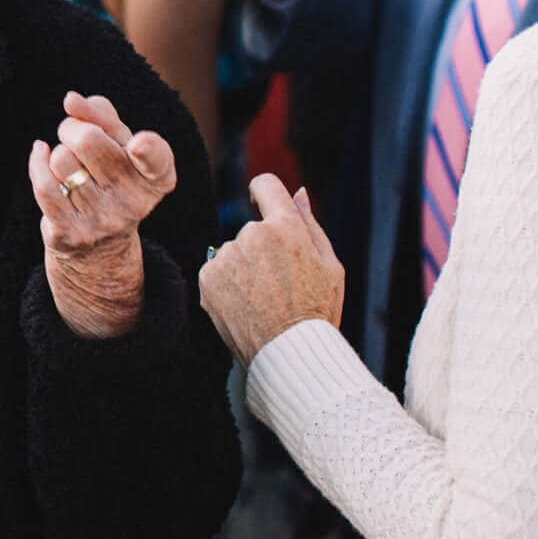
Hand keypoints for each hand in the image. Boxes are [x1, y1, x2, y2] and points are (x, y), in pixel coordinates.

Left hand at [28, 91, 179, 338]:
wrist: (99, 247)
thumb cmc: (110, 179)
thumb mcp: (118, 146)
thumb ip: (102, 116)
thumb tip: (72, 100)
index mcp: (155, 179)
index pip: (157, 161)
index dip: (147, 149)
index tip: (136, 143)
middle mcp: (133, 203)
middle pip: (89, 141)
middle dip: (72, 128)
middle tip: (73, 135)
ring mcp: (101, 221)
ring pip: (62, 160)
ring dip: (57, 152)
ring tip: (67, 163)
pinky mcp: (70, 233)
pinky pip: (44, 185)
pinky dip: (37, 161)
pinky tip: (40, 153)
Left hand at [199, 174, 343, 362]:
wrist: (288, 354)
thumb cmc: (317, 311)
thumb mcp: (330, 266)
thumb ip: (310, 223)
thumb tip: (299, 192)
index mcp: (285, 227)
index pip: (266, 184)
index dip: (265, 193)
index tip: (264, 205)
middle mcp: (251, 235)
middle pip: (251, 228)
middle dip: (262, 247)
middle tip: (279, 283)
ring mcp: (226, 257)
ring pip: (233, 252)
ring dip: (243, 267)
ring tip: (263, 299)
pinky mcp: (207, 278)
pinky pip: (216, 271)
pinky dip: (226, 284)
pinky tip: (245, 305)